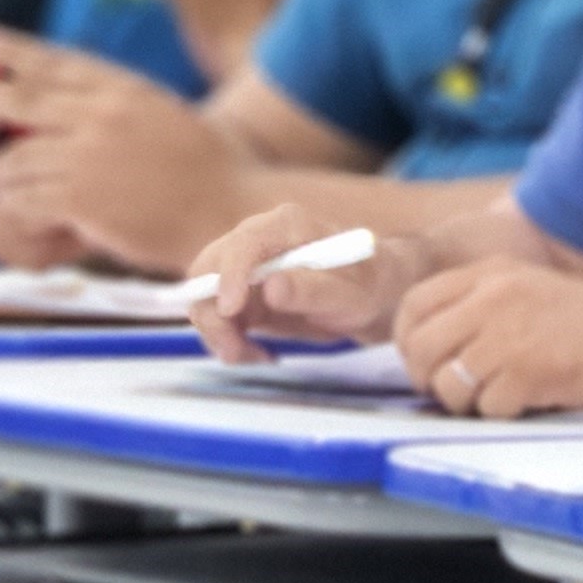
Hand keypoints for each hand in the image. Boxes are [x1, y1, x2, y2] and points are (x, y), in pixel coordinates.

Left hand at [0, 38, 249, 273]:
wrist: (233, 214)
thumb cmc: (209, 171)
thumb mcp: (166, 116)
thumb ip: (118, 105)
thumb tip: (66, 97)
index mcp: (126, 91)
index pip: (55, 63)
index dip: (10, 49)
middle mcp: (103, 116)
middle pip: (21, 98)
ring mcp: (88, 156)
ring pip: (14, 155)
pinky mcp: (79, 198)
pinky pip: (22, 196)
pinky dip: (14, 203)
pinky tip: (14, 209)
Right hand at [190, 200, 438, 359]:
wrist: (377, 296)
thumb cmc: (370, 286)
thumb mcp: (351, 294)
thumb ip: (314, 290)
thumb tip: (271, 288)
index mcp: (284, 226)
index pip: (242, 245)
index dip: (229, 276)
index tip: (231, 312)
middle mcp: (255, 241)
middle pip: (207, 272)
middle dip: (213, 315)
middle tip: (237, 352)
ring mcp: (244, 268)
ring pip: (204, 299)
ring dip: (219, 334)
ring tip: (258, 356)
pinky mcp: (241, 295)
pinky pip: (218, 319)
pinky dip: (230, 342)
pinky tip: (262, 354)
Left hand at [391, 260, 582, 417]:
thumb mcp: (529, 289)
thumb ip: (481, 303)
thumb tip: (430, 345)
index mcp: (490, 273)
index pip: (414, 304)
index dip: (408, 340)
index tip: (424, 360)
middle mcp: (493, 298)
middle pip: (421, 346)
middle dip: (428, 378)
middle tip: (452, 390)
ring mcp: (509, 335)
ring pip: (449, 383)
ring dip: (465, 401)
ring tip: (497, 397)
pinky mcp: (528, 372)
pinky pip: (487, 406)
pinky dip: (503, 412)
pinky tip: (529, 399)